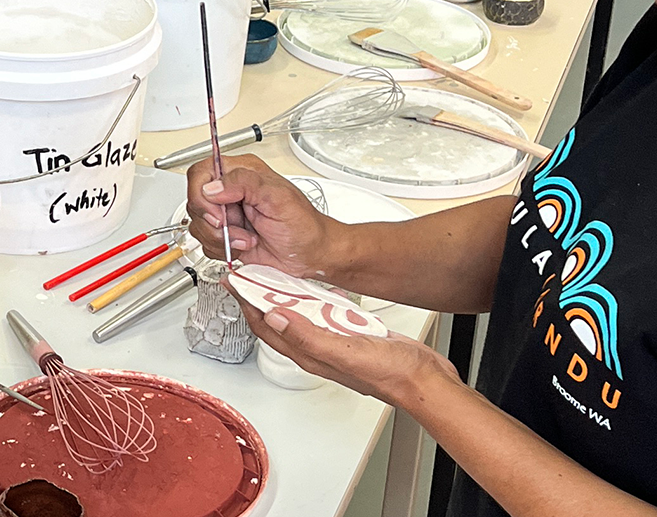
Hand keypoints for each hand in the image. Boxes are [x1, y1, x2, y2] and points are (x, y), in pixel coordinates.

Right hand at [186, 156, 338, 277]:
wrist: (311, 254)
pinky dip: (223, 250)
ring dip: (222, 239)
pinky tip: (244, 246)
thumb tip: (213, 187)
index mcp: (241, 173)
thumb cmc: (303, 225)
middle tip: (236, 228)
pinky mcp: (225, 237)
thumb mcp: (278, 197)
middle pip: (195, 202)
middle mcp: (230, 192)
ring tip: (247, 238)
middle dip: (215, 223)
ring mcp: (227, 215)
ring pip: (198, 225)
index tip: (219, 213)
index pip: (201, 173)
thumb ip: (244, 184)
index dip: (202, 195)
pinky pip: (205, 244)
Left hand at [238, 294, 457, 406]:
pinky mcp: (351, 335)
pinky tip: (315, 291)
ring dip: (283, 299)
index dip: (247, 304)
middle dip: (258, 299)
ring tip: (270, 279)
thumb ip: (307, 336)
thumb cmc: (389, 374)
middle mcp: (318, 350)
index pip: (267, 328)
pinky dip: (312, 301)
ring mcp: (334, 343)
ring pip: (299, 318)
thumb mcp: (343, 351)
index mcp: (309, 354)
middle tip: (245, 277)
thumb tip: (274, 318)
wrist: (423, 379)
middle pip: (277, 322)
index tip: (234, 283)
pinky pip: (323, 315)